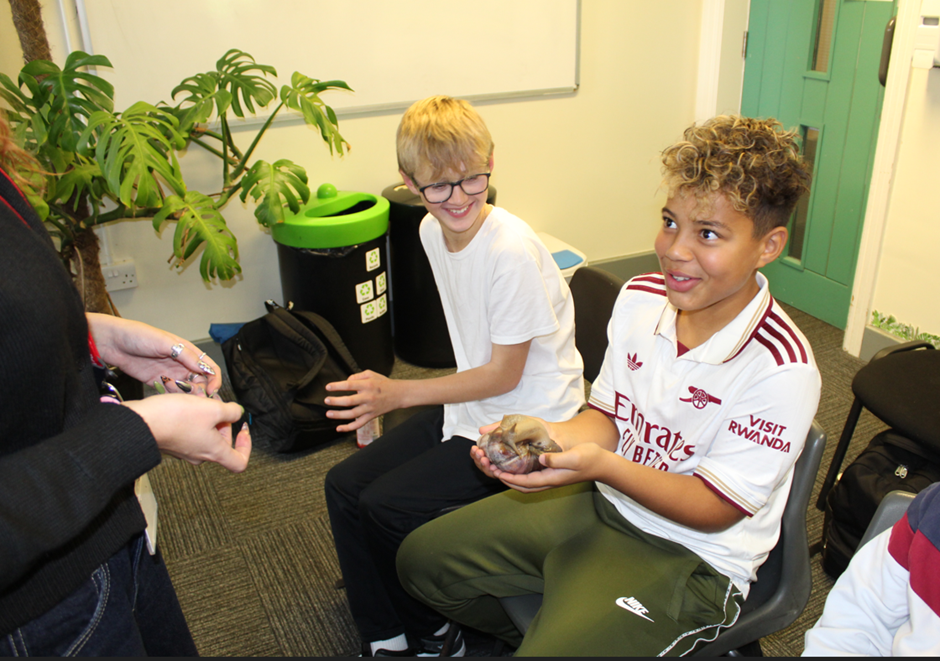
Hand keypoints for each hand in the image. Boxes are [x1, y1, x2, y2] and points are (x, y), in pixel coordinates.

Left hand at [87, 314, 222, 395]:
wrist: (113, 342)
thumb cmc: (139, 335)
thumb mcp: (165, 342)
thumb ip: (186, 355)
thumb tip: (205, 368)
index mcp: (187, 351)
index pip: (208, 367)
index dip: (214, 379)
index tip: (211, 390)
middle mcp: (181, 364)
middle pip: (200, 381)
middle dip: (202, 391)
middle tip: (198, 400)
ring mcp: (170, 373)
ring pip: (187, 389)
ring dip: (188, 396)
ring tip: (184, 400)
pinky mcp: (158, 382)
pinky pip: (171, 393)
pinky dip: (174, 397)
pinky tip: (172, 398)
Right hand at [125, 395, 250, 472]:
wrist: (141, 421)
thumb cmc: (175, 418)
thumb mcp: (212, 408)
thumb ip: (231, 411)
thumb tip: (237, 412)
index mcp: (215, 452)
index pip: (239, 463)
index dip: (246, 447)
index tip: (243, 430)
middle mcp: (200, 455)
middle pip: (222, 443)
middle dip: (224, 422)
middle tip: (218, 405)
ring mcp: (186, 450)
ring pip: (206, 434)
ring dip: (208, 417)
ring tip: (203, 400)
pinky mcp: (174, 442)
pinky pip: (191, 431)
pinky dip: (194, 417)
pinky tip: (189, 403)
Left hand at [323, 371, 402, 431]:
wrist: (399, 394)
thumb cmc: (384, 384)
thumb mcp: (371, 374)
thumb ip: (357, 376)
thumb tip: (346, 380)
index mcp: (367, 385)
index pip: (349, 385)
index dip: (337, 386)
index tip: (328, 387)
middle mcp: (368, 397)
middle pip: (349, 401)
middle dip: (335, 401)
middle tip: (326, 400)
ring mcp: (370, 408)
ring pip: (352, 414)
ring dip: (339, 415)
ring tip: (329, 413)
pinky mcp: (371, 416)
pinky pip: (359, 424)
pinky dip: (348, 428)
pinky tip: (339, 428)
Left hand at [476, 443, 606, 492]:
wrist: (602, 464)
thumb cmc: (590, 458)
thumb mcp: (575, 457)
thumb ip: (558, 459)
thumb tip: (542, 459)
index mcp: (551, 478)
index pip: (525, 482)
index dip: (509, 478)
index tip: (495, 471)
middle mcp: (548, 481)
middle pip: (521, 485)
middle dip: (504, 479)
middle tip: (490, 468)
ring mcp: (549, 478)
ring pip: (524, 482)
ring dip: (509, 476)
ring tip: (496, 466)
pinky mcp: (550, 473)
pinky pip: (529, 476)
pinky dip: (518, 472)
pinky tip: (512, 462)